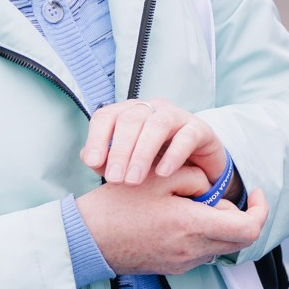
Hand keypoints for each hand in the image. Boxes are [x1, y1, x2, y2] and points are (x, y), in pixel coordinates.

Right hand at [76, 172, 268, 276]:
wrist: (86, 240)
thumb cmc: (118, 206)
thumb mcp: (158, 177)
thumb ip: (194, 177)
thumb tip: (211, 189)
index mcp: (193, 226)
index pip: (249, 229)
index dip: (260, 210)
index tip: (255, 192)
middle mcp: (193, 251)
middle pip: (240, 240)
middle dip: (239, 216)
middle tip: (216, 196)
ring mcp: (183, 263)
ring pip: (221, 246)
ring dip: (219, 226)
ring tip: (192, 204)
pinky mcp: (173, 268)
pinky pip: (202, 252)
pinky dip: (202, 235)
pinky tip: (178, 218)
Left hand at [81, 97, 224, 188]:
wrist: (199, 169)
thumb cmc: (157, 163)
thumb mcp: (128, 164)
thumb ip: (106, 161)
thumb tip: (89, 159)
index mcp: (129, 113)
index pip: (106, 116)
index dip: (97, 137)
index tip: (93, 163)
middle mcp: (152, 108)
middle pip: (130, 120)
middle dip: (120, 151)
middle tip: (115, 179)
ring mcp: (177, 116)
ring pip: (157, 125)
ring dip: (142, 153)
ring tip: (134, 180)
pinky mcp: (200, 128)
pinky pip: (186, 137)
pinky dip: (173, 155)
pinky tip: (163, 174)